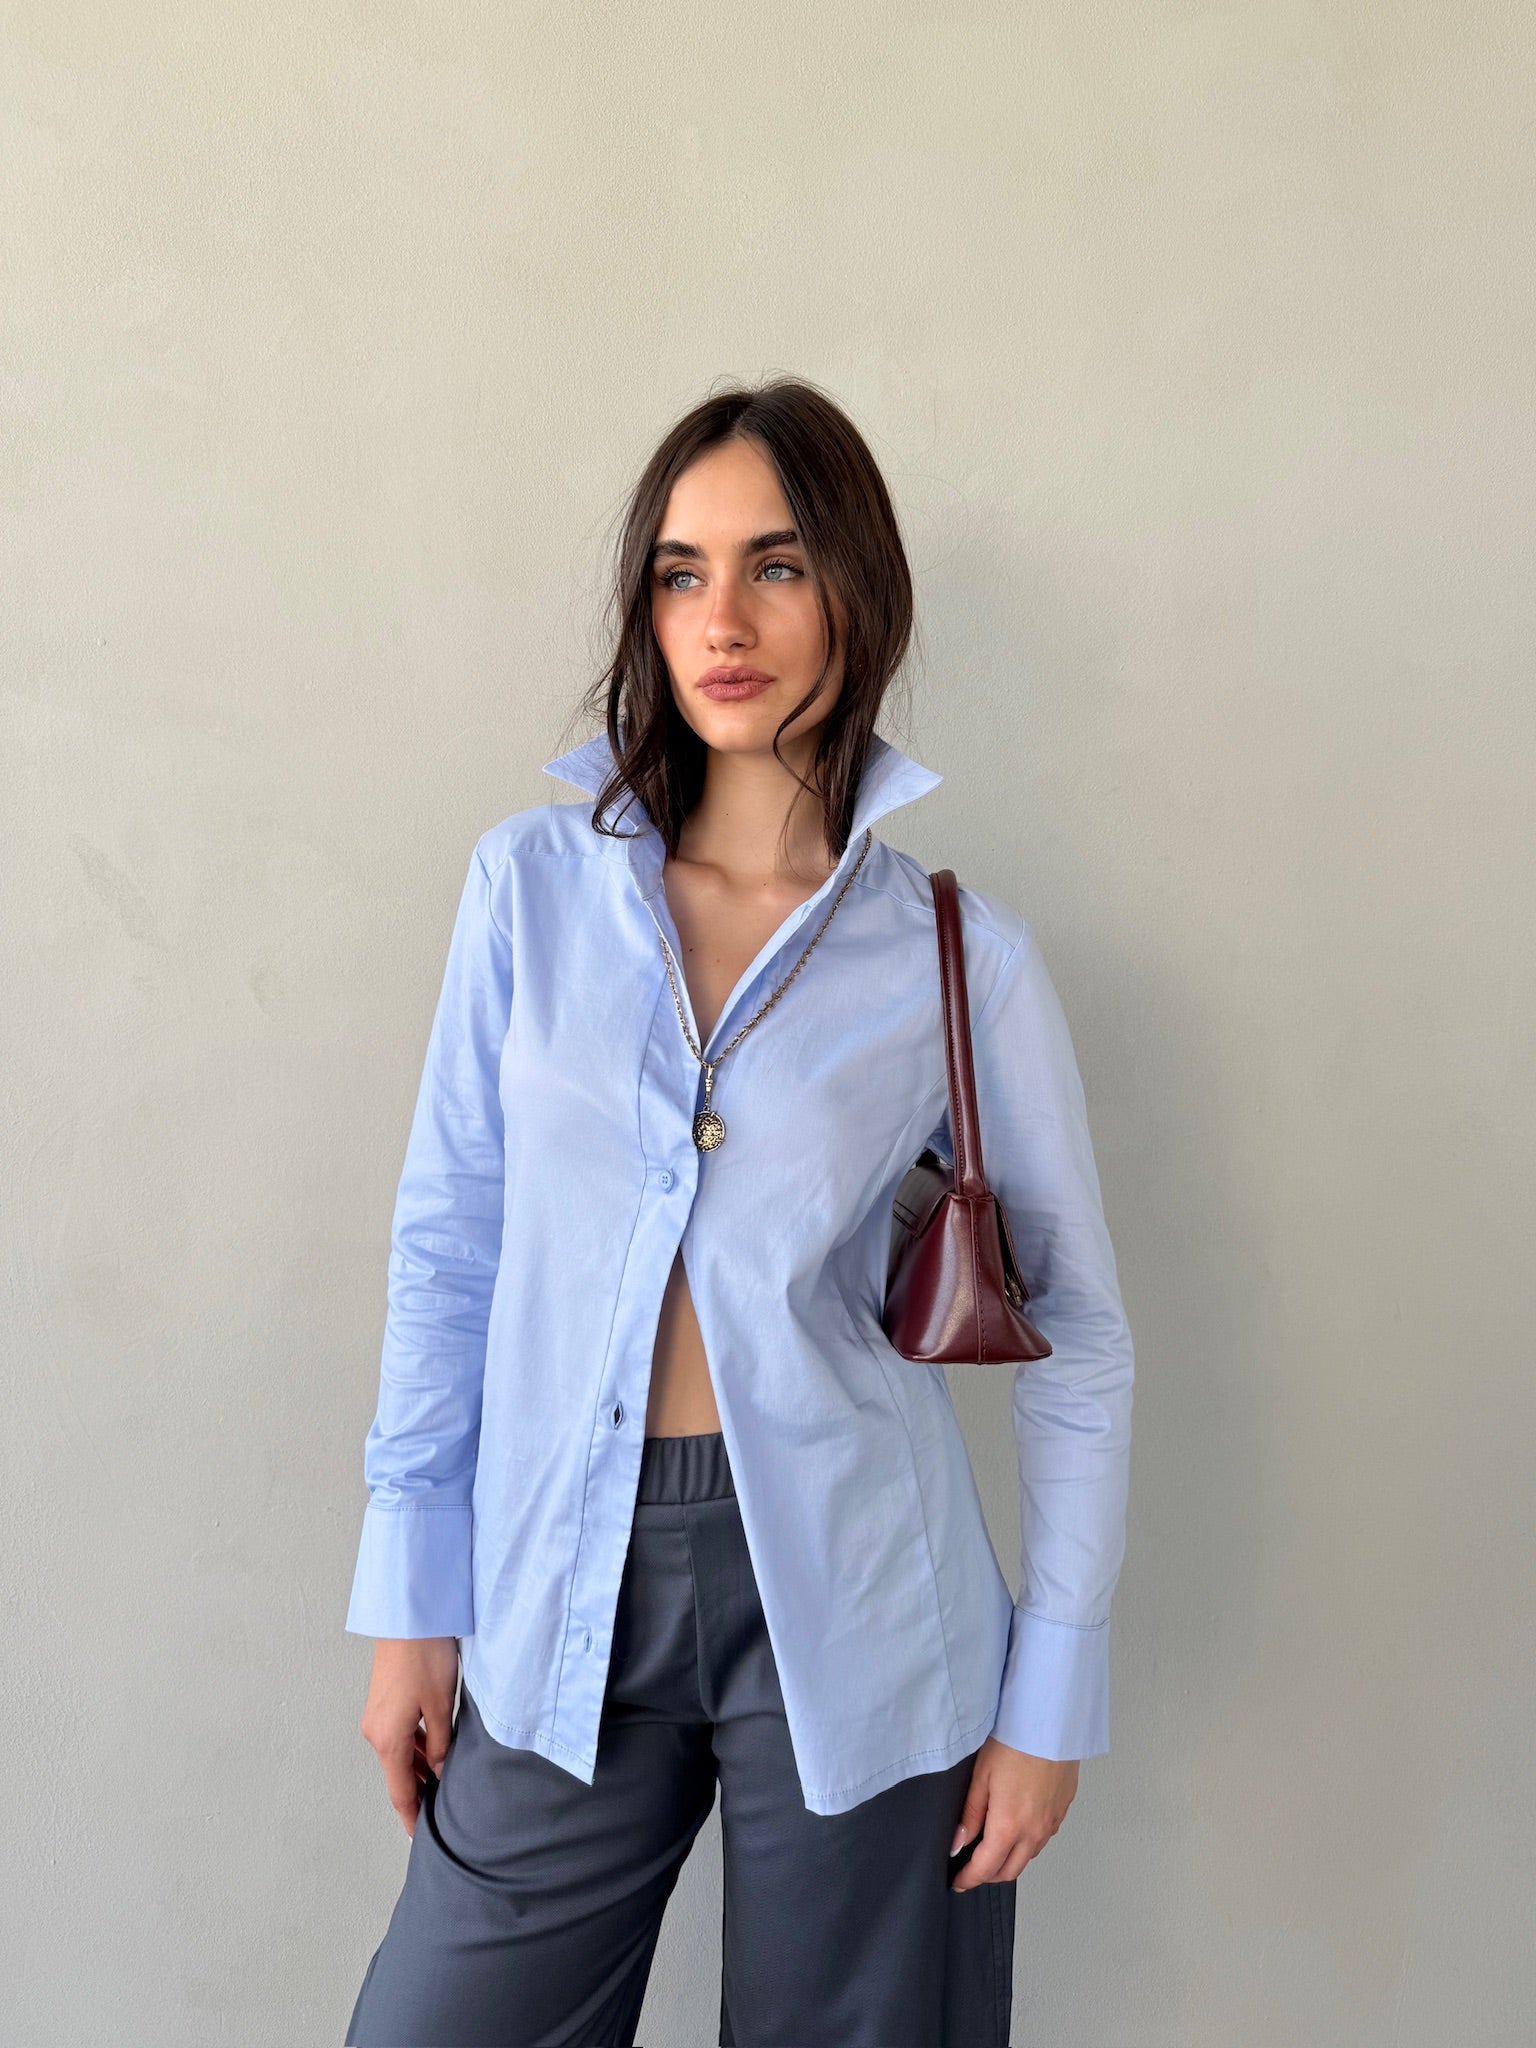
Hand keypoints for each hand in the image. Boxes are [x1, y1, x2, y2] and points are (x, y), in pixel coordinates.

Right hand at [359, 1637, 460, 1838]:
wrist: (408, 1617)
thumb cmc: (426, 1658)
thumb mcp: (441, 1706)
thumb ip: (440, 1745)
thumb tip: (439, 1773)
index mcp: (387, 1740)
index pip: (400, 1792)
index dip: (411, 1817)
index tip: (420, 1839)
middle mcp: (375, 1732)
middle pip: (398, 1774)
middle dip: (418, 1793)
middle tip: (441, 1812)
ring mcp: (376, 1717)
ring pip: (398, 1755)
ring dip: (418, 1769)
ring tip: (443, 1783)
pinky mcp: (382, 1702)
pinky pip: (397, 1736)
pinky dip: (413, 1749)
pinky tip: (433, 1750)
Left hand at [948, 1736, 1079, 1889]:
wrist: (1050, 1724)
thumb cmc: (1014, 1743)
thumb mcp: (980, 1777)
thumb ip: (969, 1815)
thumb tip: (957, 1845)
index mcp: (1008, 1827)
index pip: (985, 1868)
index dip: (968, 1879)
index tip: (957, 1882)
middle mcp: (1033, 1832)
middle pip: (1009, 1871)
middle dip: (988, 1875)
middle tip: (971, 1868)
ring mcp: (1051, 1823)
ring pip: (1028, 1857)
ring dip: (1009, 1860)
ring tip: (992, 1848)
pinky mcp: (1062, 1810)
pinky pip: (1043, 1838)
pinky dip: (1027, 1843)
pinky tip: (1017, 1828)